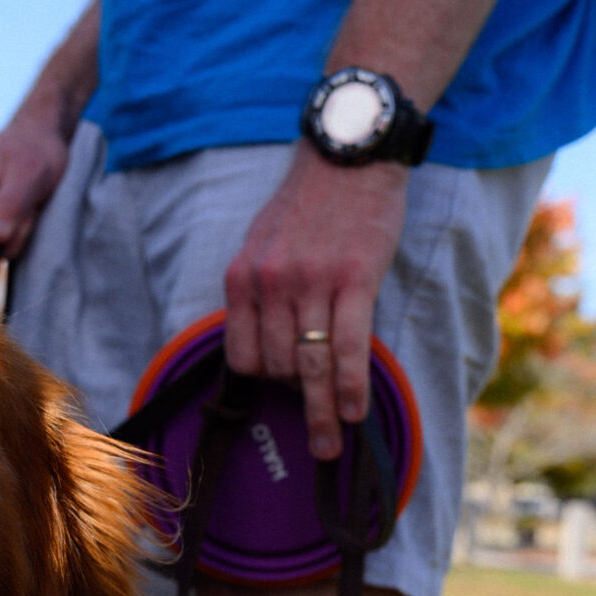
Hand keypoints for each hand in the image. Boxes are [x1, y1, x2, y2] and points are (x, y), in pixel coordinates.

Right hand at [0, 112, 70, 255]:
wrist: (37, 136)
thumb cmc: (37, 151)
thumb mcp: (30, 175)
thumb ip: (9, 205)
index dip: (6, 234)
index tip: (24, 207)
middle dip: (11, 231)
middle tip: (28, 203)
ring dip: (15, 228)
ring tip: (24, 200)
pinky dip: (11, 227)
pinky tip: (17, 204)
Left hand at [223, 145, 409, 459]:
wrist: (349, 152)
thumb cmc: (310, 202)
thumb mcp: (263, 242)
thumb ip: (260, 290)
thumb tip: (266, 341)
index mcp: (242, 277)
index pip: (242, 354)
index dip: (262, 382)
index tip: (281, 397)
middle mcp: (270, 283)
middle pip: (276, 366)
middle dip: (295, 401)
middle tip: (315, 437)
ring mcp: (311, 282)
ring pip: (309, 365)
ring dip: (320, 412)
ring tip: (330, 443)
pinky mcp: (354, 279)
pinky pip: (348, 347)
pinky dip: (349, 386)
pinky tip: (354, 411)